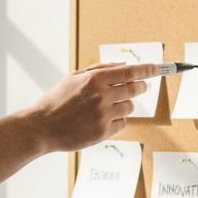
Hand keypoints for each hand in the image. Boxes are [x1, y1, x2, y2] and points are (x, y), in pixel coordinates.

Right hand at [23, 62, 157, 152]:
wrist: (42, 127)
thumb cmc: (56, 100)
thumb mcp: (74, 77)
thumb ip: (100, 69)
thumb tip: (124, 65)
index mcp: (94, 80)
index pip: (129, 72)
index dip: (146, 70)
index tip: (155, 69)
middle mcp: (101, 96)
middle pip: (134, 89)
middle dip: (140, 87)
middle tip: (139, 87)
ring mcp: (103, 115)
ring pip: (129, 107)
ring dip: (124, 105)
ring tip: (108, 106)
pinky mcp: (102, 132)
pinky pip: (122, 123)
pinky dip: (117, 120)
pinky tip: (103, 119)